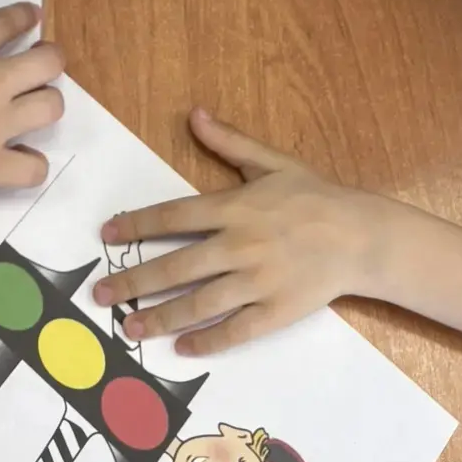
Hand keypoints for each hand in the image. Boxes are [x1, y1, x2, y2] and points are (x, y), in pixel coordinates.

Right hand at [0, 0, 64, 211]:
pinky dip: (32, 164)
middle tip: (42, 62)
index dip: (25, 15)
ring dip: (47, 103)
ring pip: (51, 107)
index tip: (32, 16)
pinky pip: (35, 168)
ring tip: (34, 106)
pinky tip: (20, 158)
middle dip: (52, 57)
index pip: (9, 21)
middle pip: (49, 61)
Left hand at [93, 108, 378, 354]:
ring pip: (199, 303)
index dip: (136, 226)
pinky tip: (182, 348)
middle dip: (134, 281)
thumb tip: (194, 113)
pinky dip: (208, 340)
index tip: (107, 236)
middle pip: (176, 266)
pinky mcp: (277, 310)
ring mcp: (258, 281)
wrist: (361, 235)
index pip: (173, 217)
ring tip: (129, 327)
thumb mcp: (272, 161)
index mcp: (235, 208)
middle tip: (100, 294)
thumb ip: (229, 141)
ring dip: (160, 316)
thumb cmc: (314, 196)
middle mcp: (240, 246)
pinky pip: (236, 330)